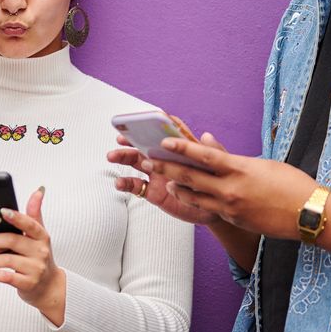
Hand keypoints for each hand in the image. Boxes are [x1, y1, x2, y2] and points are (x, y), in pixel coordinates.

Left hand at [0, 188, 66, 324]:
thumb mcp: (39, 235)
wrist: (48, 286)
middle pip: (12, 240)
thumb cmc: (38, 256)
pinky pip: (7, 277)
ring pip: (7, 260)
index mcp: (42, 236)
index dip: (16, 217)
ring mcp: (35, 268)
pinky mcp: (28, 283)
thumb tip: (38, 190)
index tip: (1, 211)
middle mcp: (40, 251)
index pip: (29, 223)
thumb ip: (34, 213)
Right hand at [107, 117, 221, 224]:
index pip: (167, 131)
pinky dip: (126, 183)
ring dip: (123, 157)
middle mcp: (166, 158)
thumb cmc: (216, 186)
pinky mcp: (153, 192)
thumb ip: (213, 152)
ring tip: (112, 156)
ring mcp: (157, 174)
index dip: (156, 123)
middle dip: (132, 139)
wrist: (213, 211)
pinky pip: (136, 185)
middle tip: (121, 138)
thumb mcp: (218, 169)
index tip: (144, 120)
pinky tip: (119, 183)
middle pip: (145, 144)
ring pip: (136, 162)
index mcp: (180, 149)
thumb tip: (207, 135)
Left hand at [138, 135, 317, 238]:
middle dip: (167, 168)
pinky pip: (209, 209)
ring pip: (195, 197)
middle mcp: (231, 189)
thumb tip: (205, 141)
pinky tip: (187, 196)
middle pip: (191, 177)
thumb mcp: (262, 163)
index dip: (182, 148)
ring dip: (178, 187)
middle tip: (148, 161)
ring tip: (164, 181)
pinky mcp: (234, 220)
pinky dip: (196, 200)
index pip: (204, 156)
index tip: (164, 142)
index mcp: (239, 169)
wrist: (309, 214)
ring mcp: (231, 207)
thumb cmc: (291, 183)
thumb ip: (230, 156)